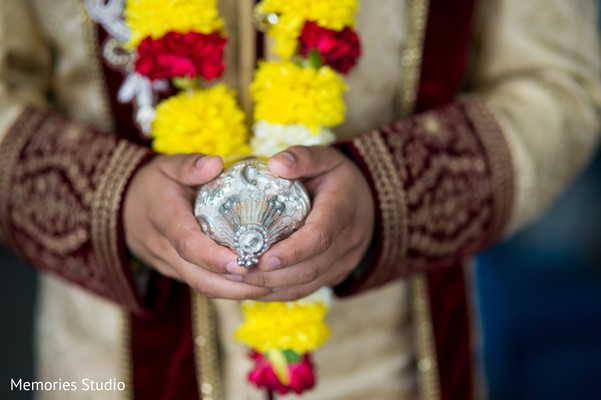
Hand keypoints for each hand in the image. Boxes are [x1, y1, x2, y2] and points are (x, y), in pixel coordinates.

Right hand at [123, 153, 269, 298]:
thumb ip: (190, 165)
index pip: (188, 245)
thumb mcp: (167, 166)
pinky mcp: (180, 274)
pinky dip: (233, 289)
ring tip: (273, 284)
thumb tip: (216, 163)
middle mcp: (166, 250)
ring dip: (239, 291)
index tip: (243, 262)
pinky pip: (206, 286)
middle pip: (201, 277)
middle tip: (272, 277)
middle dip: (237, 283)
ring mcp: (171, 266)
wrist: (123, 209)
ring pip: (205, 287)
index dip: (214, 257)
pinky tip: (261, 284)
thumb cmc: (153, 185)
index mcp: (164, 220)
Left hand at [227, 146, 374, 300]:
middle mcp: (348, 241)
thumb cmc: (338, 178)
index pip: (321, 236)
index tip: (264, 259)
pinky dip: (279, 292)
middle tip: (237, 271)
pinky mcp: (335, 274)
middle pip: (311, 268)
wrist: (371, 202)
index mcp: (344, 210)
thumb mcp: (326, 158)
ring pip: (308, 284)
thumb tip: (275, 163)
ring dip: (272, 287)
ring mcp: (344, 262)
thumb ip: (302, 157)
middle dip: (272, 275)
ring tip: (237, 280)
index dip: (293, 251)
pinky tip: (253, 287)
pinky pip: (307, 289)